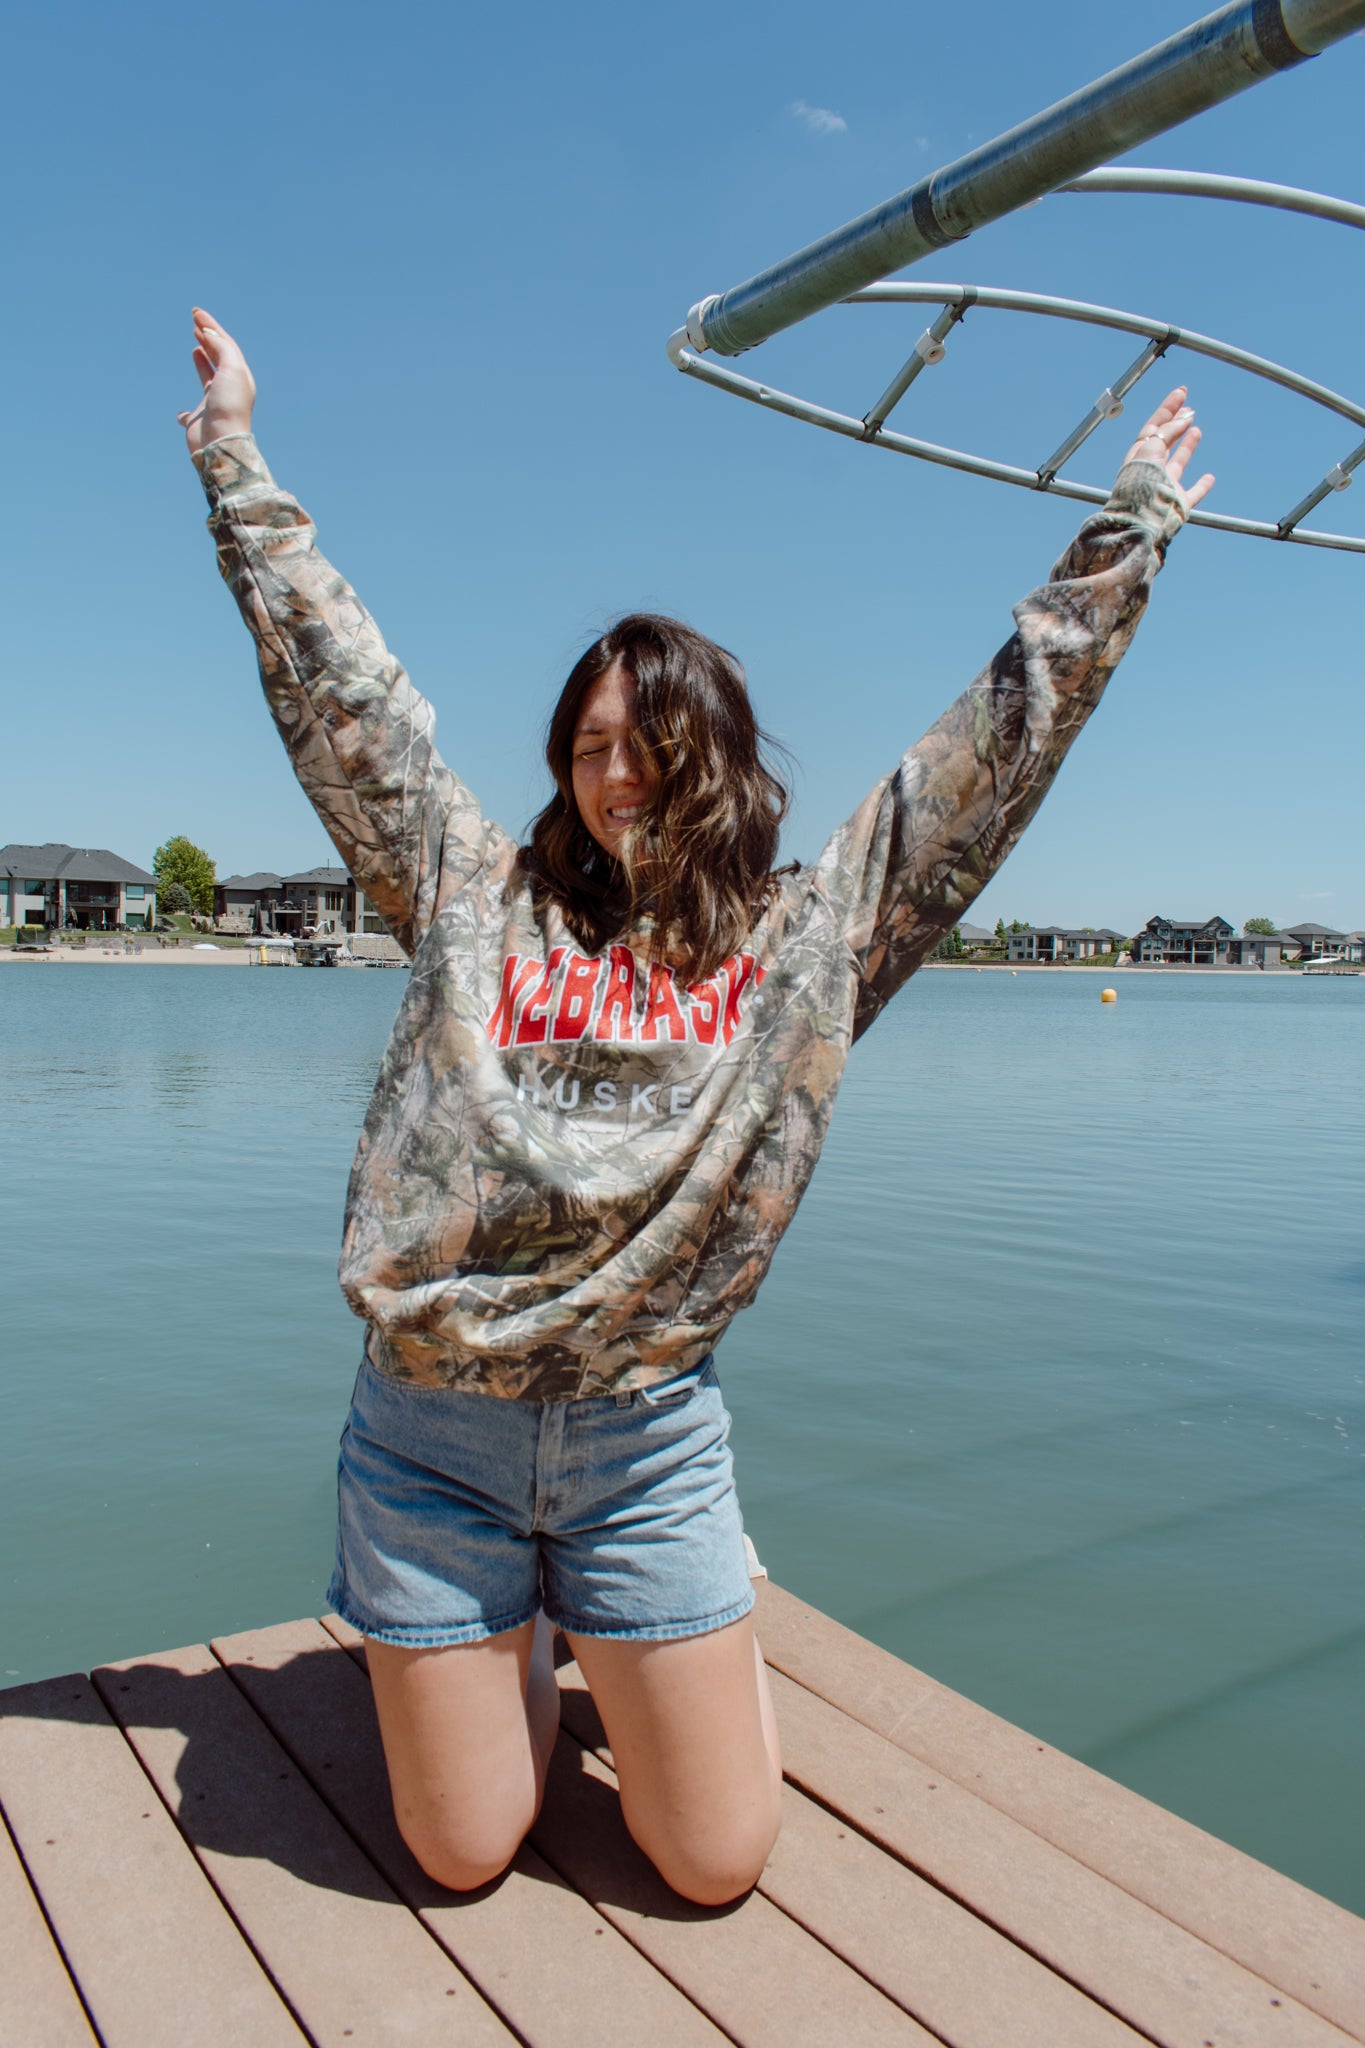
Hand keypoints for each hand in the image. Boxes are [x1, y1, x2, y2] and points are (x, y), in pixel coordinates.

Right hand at [178, 308, 255, 455]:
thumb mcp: (232, 369)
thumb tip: (209, 334)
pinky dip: (184, 412)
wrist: (220, 441)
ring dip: (203, 361)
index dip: (211, 327)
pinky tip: (181, 413)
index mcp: (239, 376)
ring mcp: (213, 403)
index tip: (196, 313)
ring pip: (209, 378)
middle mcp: (228, 388)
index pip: (225, 345)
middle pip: (219, 357)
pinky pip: (191, 413)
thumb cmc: (228, 406)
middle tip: (195, 321)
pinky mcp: (199, 419)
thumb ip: (222, 348)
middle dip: (208, 338)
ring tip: (196, 347)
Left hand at [1119, 386, 1213, 509]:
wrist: (1142, 519)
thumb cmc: (1140, 482)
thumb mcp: (1152, 447)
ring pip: (1178, 463)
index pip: (1154, 427)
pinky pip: (1193, 493)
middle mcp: (1152, 470)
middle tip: (1189, 406)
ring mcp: (1165, 487)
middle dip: (1176, 423)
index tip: (1181, 392)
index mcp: (1140, 456)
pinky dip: (1202, 486)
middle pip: (1165, 442)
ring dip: (1187, 446)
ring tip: (1196, 429)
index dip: (1167, 408)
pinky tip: (1210, 477)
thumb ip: (1167, 431)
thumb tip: (1184, 417)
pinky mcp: (1178, 504)